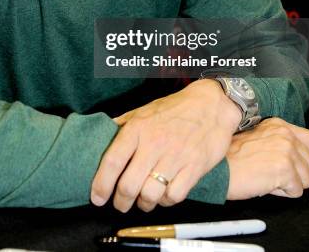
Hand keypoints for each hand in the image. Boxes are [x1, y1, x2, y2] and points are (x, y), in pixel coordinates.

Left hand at [91, 79, 241, 211]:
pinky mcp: (194, 167)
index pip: (112, 161)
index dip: (101, 184)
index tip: (96, 197)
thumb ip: (123, 126)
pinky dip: (165, 202)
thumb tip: (101, 138)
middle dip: (120, 202)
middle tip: (120, 204)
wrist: (211, 104)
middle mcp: (154, 143)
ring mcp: (175, 156)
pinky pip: (174, 197)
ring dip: (143, 204)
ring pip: (150, 195)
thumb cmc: (175, 108)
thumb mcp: (144, 111)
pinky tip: (163, 195)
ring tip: (142, 201)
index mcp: (138, 128)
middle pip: (129, 185)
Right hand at [227, 117, 308, 199]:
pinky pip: (296, 191)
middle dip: (297, 174)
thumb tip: (301, 158)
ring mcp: (286, 151)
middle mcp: (285, 135)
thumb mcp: (258, 140)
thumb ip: (281, 142)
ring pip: (306, 180)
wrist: (218, 167)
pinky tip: (266, 184)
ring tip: (267, 177)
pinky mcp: (285, 169)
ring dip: (288, 184)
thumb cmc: (232, 157)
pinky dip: (282, 193)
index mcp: (278, 126)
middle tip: (274, 174)